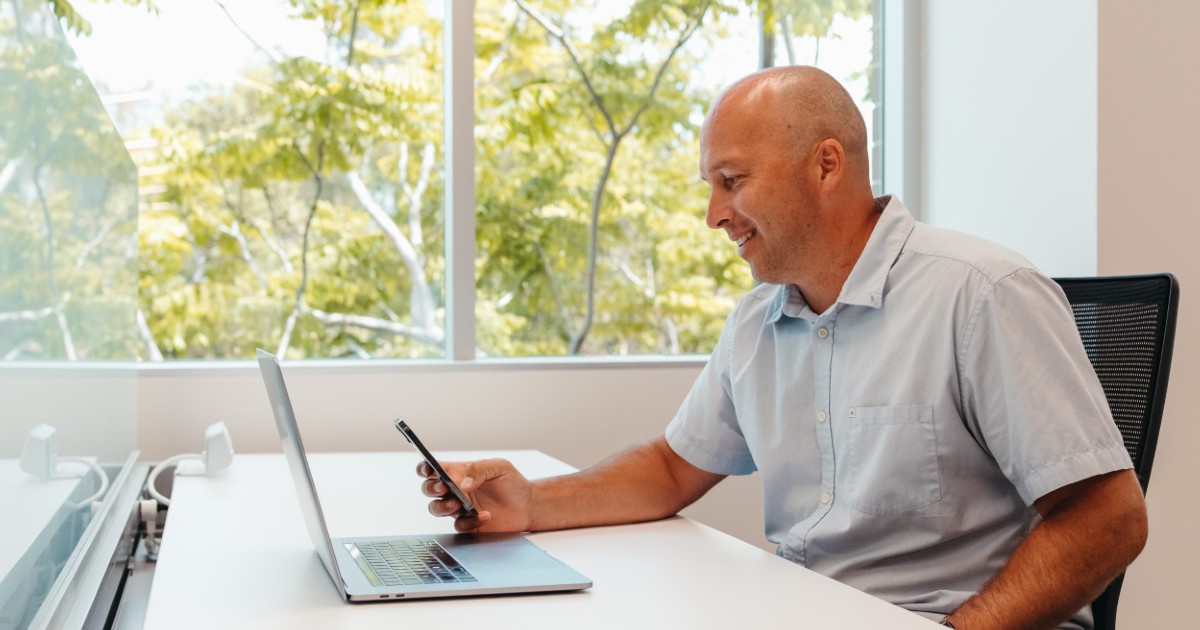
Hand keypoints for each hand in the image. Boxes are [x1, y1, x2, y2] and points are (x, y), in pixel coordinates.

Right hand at [417, 458, 533, 532]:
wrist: (528, 505)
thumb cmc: (512, 482)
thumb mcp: (499, 467)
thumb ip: (479, 470)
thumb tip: (462, 483)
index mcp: (459, 472)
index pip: (433, 468)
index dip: (425, 468)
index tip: (428, 470)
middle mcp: (455, 490)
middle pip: (429, 489)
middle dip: (431, 488)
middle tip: (443, 487)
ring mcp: (459, 508)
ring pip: (437, 508)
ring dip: (442, 506)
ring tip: (458, 503)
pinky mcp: (468, 524)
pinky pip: (459, 525)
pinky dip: (469, 521)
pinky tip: (485, 515)